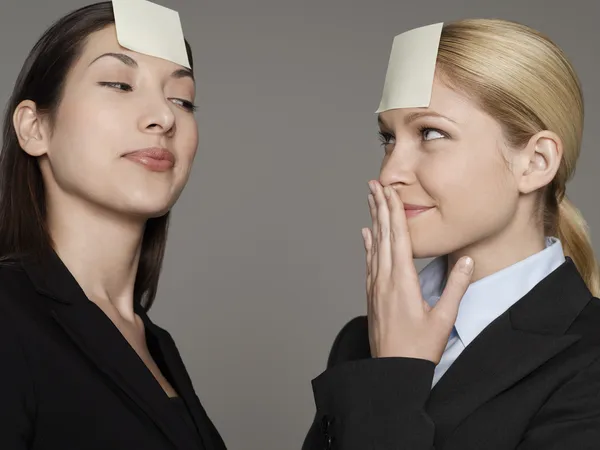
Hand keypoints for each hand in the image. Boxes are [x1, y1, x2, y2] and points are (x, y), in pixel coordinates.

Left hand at [361, 180, 473, 363]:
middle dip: (381, 208)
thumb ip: (455, 288)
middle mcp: (385, 280)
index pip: (399, 239)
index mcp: (403, 282)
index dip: (395, 213)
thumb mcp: (443, 319)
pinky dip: (368, 245)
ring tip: (371, 201)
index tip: (391, 191)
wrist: (391, 371)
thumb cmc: (419, 349)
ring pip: (374, 246)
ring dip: (374, 221)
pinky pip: (369, 262)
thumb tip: (465, 261)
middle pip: (383, 236)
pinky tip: (366, 235)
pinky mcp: (372, 295)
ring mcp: (376, 287)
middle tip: (375, 184)